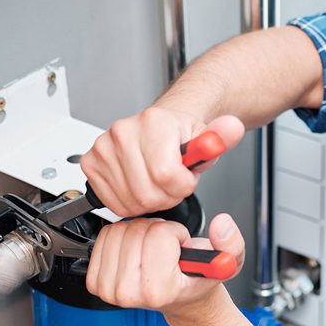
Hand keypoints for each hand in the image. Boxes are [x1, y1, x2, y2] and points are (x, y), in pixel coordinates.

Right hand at [79, 107, 244, 216]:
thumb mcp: (207, 138)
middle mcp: (124, 131)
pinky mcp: (92, 163)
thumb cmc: (180, 137)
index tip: (185, 178)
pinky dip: (129, 202)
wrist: (160, 128)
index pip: (166, 175)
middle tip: (172, 183)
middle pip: (147, 192)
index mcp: (153, 122)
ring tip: (156, 183)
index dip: (182, 186)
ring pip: (130, 201)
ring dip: (149, 201)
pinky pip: (113, 202)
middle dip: (167, 196)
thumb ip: (221, 138)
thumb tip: (233, 128)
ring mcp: (104, 147)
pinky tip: (138, 186)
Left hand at [85, 213, 245, 315]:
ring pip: (119, 231)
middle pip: (137, 230)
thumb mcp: (228, 261)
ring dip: (138, 233)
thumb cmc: (197, 280)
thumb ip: (231, 242)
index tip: (179, 251)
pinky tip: (136, 253)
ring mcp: (110, 290)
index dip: (175, 234)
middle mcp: (130, 293)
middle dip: (156, 232)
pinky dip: (121, 237)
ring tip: (152, 251)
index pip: (159, 234)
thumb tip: (222, 226)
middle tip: (166, 251)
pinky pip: (104, 238)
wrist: (181, 299)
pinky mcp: (97, 283)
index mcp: (159, 290)